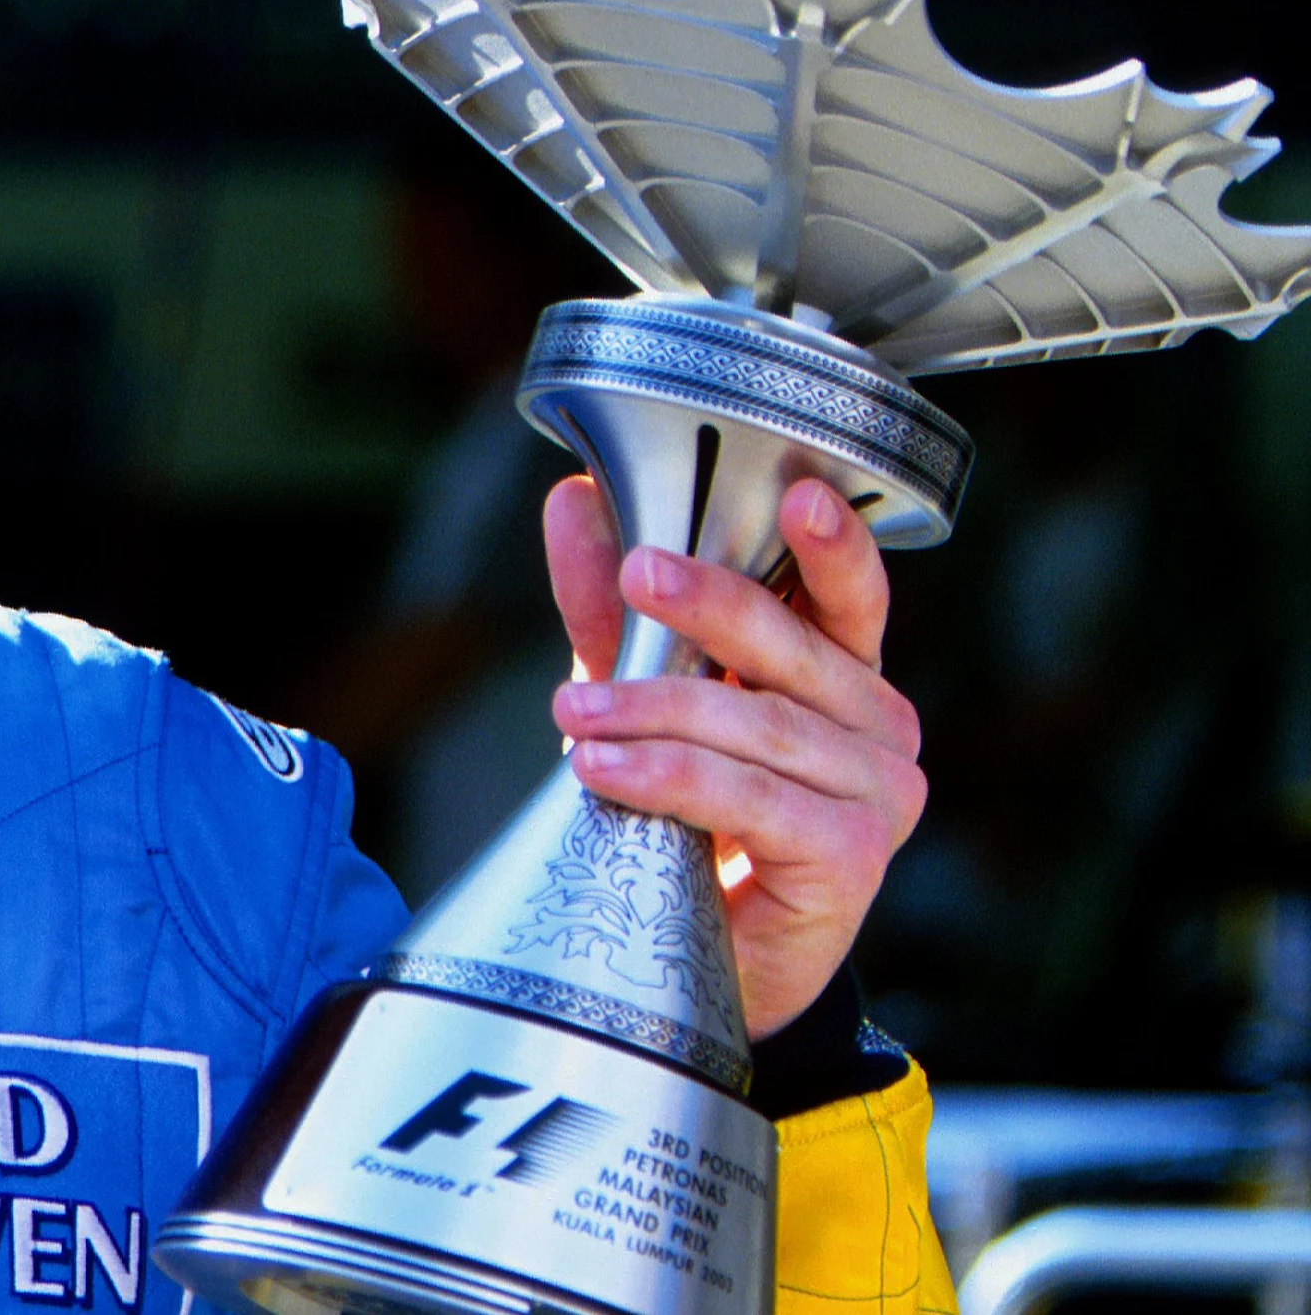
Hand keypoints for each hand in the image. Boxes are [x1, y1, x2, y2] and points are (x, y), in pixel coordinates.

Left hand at [540, 475, 925, 1041]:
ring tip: (574, 710)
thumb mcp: (645, 699)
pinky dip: (672, 780)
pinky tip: (607, 772)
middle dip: (706, 606)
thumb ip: (616, 611)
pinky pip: (754, 800)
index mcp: (840, 675)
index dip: (835, 547)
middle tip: (633, 573)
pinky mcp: (853, 858)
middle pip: (791, 648)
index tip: (800, 494)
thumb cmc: (689, 817)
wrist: (702, 959)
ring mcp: (879, 794)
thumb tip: (575, 502)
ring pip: (759, 726)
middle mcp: (878, 727)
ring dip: (656, 710)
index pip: (851, 597)